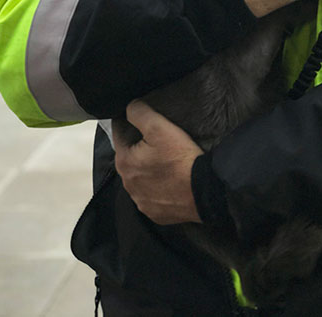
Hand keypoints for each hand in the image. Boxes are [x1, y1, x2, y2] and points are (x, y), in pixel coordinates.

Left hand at [113, 100, 202, 224]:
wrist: (203, 191)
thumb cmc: (180, 158)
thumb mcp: (159, 127)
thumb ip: (139, 113)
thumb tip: (129, 107)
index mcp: (124, 162)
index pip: (119, 135)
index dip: (128, 124)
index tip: (140, 118)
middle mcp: (128, 184)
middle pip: (129, 158)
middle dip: (138, 148)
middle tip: (157, 139)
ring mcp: (141, 201)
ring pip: (139, 178)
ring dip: (147, 170)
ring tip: (165, 161)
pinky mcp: (155, 213)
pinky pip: (151, 196)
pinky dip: (157, 187)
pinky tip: (169, 180)